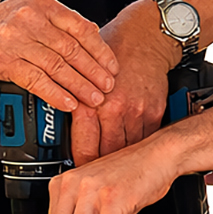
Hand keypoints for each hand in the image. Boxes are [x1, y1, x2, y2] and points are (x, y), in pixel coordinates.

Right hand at [0, 0, 117, 111]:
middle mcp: (29, 17)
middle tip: (108, 87)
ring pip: (56, 66)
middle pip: (71, 48)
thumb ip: (58, 22)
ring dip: (79, 85)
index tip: (112, 67)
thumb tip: (94, 30)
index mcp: (41, 3)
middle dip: (93, 71)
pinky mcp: (3, 60)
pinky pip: (36, 80)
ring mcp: (14, 38)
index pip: (80, 27)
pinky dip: (55, 94)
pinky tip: (68, 103)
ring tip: (94, 99)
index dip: (100, 50)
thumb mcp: (29, 13)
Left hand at [75, 3, 176, 162]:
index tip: (81, 176)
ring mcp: (135, 112)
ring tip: (116, 169)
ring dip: (121, 161)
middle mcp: (112, 109)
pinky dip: (139, 147)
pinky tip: (134, 151)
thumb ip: (72, 100)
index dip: (82, 167)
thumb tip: (59, 127)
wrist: (145, 36)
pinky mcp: (153, 112)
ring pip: (127, 151)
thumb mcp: (80, 73)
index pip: (84, 149)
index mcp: (90, 102)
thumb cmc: (111, 51)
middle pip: (106, 155)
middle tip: (98, 177)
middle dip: (102, 169)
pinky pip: (145, 139)